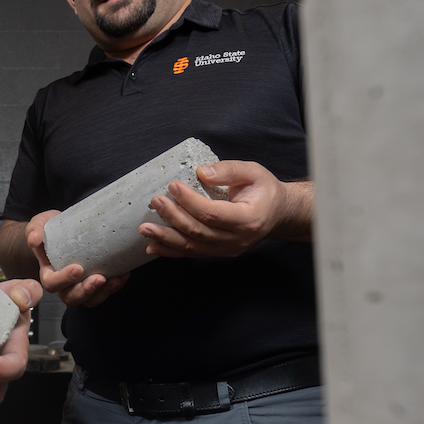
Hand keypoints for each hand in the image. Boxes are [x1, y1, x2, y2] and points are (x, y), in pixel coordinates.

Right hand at [25, 210, 128, 307]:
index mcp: (49, 273)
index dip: (64, 279)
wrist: (64, 231)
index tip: (78, 268)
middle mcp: (64, 284)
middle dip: (86, 290)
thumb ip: (34, 230)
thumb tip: (35, 239)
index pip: (52, 283)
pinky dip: (115, 286)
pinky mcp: (94, 282)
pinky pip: (104, 292)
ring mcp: (80, 286)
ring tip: (116, 279)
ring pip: (90, 300)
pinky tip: (124, 274)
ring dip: (103, 292)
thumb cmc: (50, 231)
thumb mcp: (39, 224)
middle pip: (72, 298)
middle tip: (100, 278)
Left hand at [141, 160, 312, 257]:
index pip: (212, 213)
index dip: (190, 201)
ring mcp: (228, 249)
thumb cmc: (265, 190)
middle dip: (173, 217)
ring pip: (193, 247)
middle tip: (155, 201)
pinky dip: (171, 251)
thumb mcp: (254, 172)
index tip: (173, 186)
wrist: (277, 213)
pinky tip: (153, 246)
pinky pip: (193, 253)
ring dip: (166, 238)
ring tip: (145, 229)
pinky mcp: (219, 252)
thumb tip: (201, 172)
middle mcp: (238, 239)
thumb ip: (229, 170)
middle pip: (199, 232)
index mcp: (248, 219)